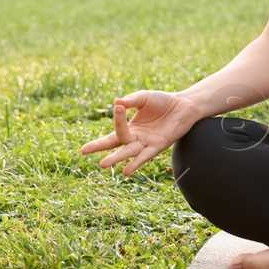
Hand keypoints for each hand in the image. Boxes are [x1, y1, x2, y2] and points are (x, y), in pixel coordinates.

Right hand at [78, 89, 197, 176]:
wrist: (185, 105)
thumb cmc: (164, 101)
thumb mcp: (144, 97)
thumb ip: (131, 100)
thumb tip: (117, 102)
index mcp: (131, 126)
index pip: (117, 127)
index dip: (116, 119)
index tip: (118, 107)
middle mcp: (137, 137)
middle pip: (116, 143)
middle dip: (100, 146)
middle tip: (83, 150)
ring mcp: (146, 142)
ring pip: (128, 151)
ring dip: (116, 158)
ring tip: (102, 164)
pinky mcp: (159, 146)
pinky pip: (145, 156)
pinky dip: (136, 163)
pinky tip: (126, 171)